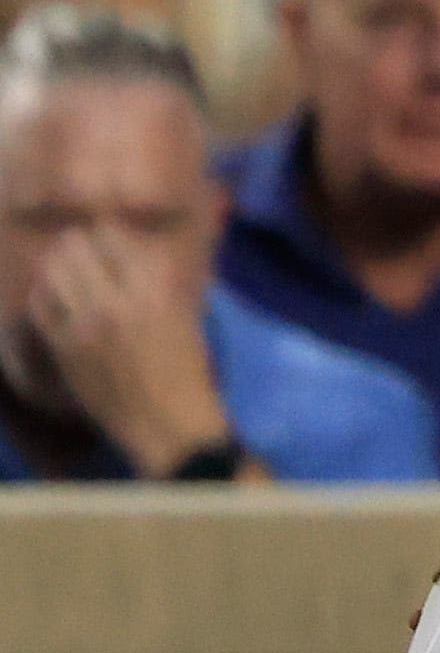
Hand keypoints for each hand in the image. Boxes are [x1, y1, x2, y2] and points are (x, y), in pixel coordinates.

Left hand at [23, 216, 230, 474]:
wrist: (167, 421)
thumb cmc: (187, 368)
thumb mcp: (185, 314)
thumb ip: (158, 282)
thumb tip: (137, 257)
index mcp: (157, 287)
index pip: (115, 236)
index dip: (104, 230)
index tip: (103, 233)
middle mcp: (120, 298)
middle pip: (77, 248)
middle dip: (74, 244)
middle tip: (76, 248)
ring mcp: (88, 323)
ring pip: (53, 274)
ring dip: (55, 268)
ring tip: (61, 271)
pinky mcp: (65, 348)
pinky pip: (40, 309)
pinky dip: (42, 298)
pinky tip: (50, 300)